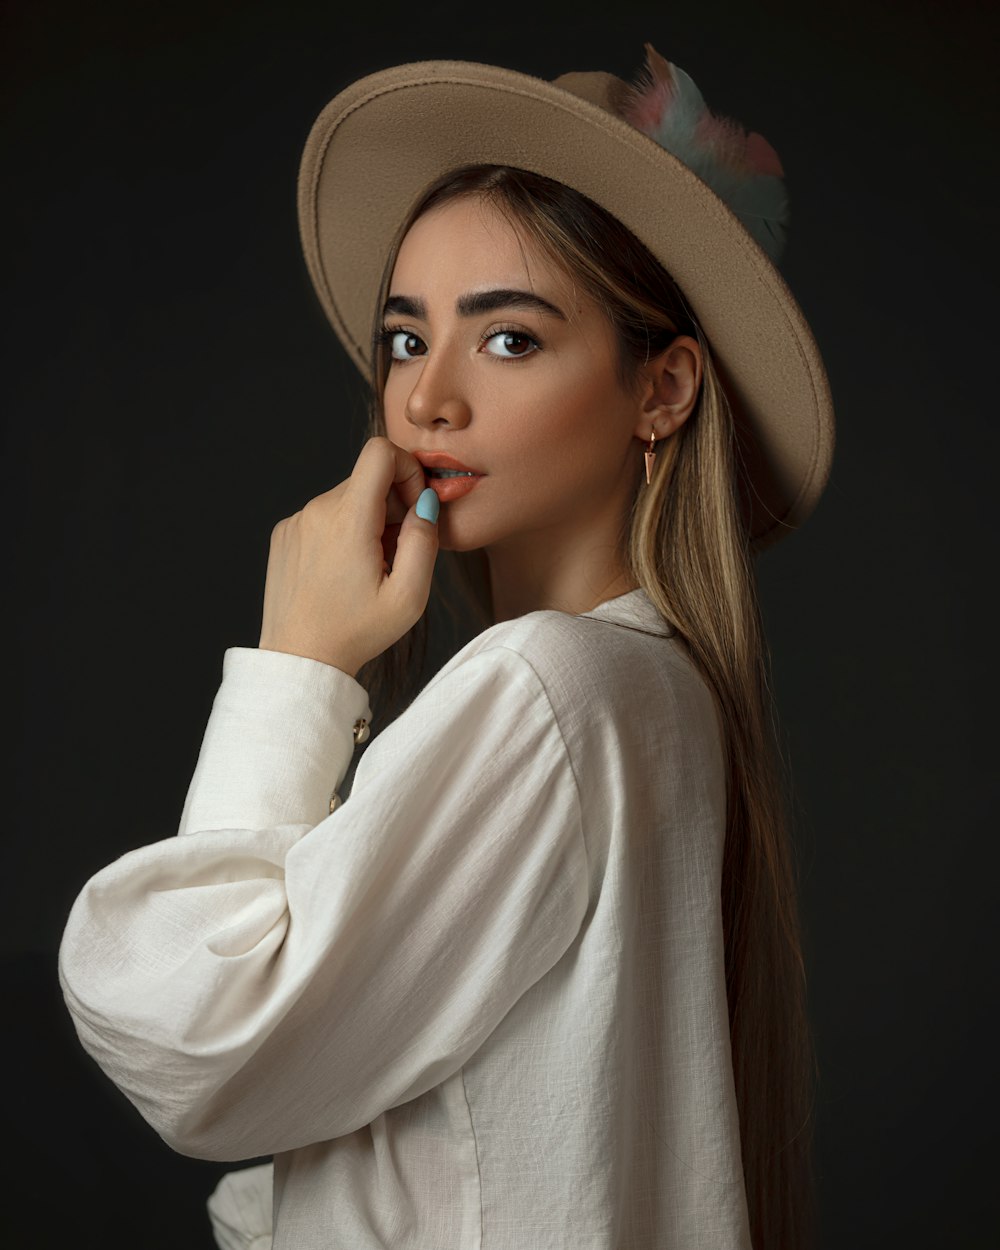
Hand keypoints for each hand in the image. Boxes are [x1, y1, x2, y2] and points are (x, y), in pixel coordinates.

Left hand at [258, 436, 438, 675]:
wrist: (300, 659)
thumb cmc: (356, 632)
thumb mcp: (409, 596)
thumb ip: (425, 540)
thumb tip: (425, 501)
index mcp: (348, 520)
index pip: (380, 452)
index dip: (407, 469)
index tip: (412, 506)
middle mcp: (316, 510)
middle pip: (367, 479)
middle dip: (391, 505)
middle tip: (395, 553)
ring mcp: (295, 521)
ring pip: (346, 499)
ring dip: (366, 522)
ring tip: (367, 568)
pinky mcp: (284, 534)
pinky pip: (323, 516)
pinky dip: (341, 533)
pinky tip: (341, 572)